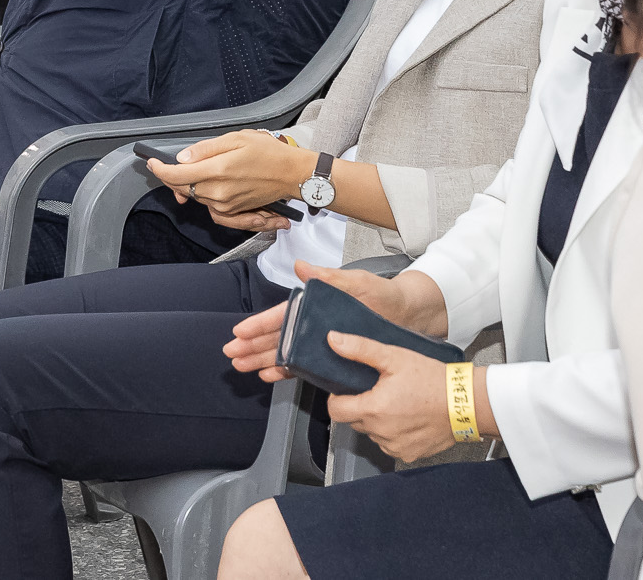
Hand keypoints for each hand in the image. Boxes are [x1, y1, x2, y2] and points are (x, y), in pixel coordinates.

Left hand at [147, 131, 309, 218]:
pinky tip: (202, 188)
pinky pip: (209, 208)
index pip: (176, 175)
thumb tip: (183, 157)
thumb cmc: (269, 153)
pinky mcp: (234, 212)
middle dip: (171, 177)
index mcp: (217, 172)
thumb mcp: (236, 139)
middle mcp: (219, 193)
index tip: (152, 161)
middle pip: (183, 188)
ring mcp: (226, 205)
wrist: (293, 174)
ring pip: (195, 197)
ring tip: (187, 172)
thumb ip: (206, 149)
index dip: (159, 169)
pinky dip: (202, 199)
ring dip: (186, 186)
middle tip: (166, 165)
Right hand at [223, 262, 442, 381]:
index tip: (239, 332)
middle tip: (232, 354)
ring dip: (264, 359)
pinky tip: (272, 376)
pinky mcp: (332, 358)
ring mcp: (322, 342)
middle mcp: (314, 324)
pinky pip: (304, 366)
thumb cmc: (383, 294)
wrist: (410, 316)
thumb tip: (300, 265)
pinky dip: (286, 371)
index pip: (280, 315)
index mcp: (315, 303)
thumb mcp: (356, 282)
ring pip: (285, 352)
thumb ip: (328, 277)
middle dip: (253, 345)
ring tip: (243, 367)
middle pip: (277, 336)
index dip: (259, 324)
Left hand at [326, 335, 472, 460]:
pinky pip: (390, 444)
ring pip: (372, 433)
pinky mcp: (409, 454)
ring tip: (396, 403)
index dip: (337, 397)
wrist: (467, 404)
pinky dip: (393, 433)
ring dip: (377, 420)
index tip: (347, 389)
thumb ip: (360, 349)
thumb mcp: (394, 357)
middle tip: (378, 391)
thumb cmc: (433, 380)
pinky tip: (406, 418)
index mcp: (374, 410)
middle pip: (353, 421)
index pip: (335, 411)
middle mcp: (382, 433)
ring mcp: (396, 446)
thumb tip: (333, 340)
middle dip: (360, 406)